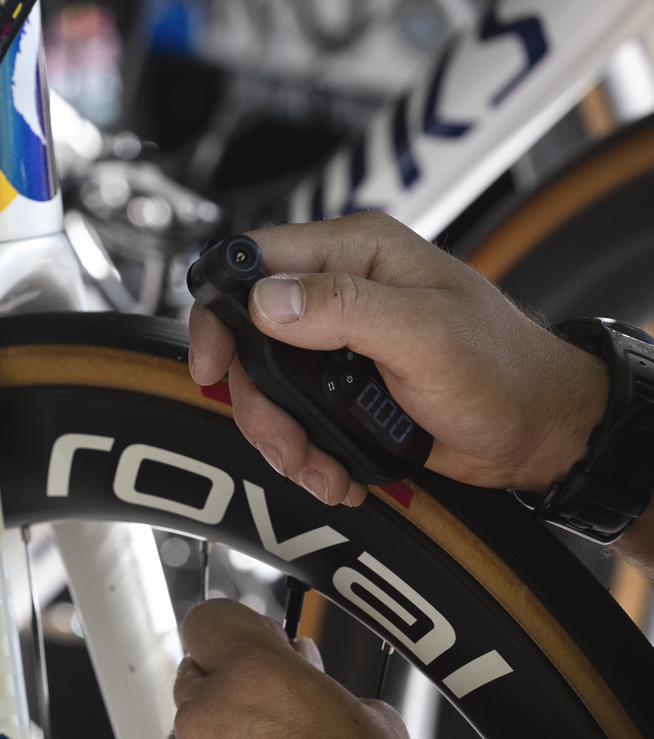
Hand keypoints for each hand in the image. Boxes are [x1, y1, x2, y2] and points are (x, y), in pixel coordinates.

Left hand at [156, 599, 431, 738]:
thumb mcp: (365, 718)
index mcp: (253, 672)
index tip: (252, 645)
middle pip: (195, 677)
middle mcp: (207, 712)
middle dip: (228, 692)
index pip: (208, 619)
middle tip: (271, 718)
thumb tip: (297, 660)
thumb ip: (312, 677)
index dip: (233, 633)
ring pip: (186, 734)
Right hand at [188, 211, 607, 505]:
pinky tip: (334, 471)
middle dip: (257, 402)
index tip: (213, 364)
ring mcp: (334, 342)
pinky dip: (304, 452)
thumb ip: (344, 308)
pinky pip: (292, 416)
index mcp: (355, 253)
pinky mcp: (338, 386)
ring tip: (319, 469)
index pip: (253, 261)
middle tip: (286, 442)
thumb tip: (267, 298)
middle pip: (247, 338)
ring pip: (264, 387)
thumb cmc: (504, 370)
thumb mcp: (425, 333)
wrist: (537, 432)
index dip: (219, 310)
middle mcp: (337, 290)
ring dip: (282, 437)